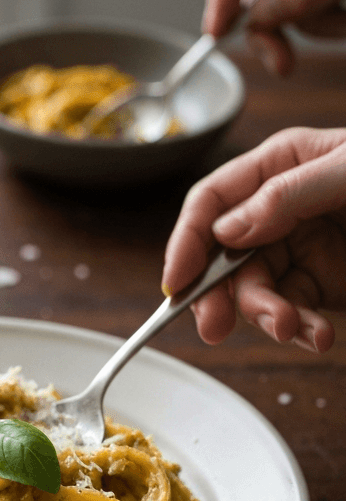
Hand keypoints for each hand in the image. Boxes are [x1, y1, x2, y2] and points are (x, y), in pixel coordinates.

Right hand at [162, 126, 345, 347]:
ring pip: (256, 290)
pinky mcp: (324, 285)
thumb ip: (287, 193)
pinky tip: (319, 335)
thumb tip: (227, 229)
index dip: (188, 241)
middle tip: (214, 328)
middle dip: (221, 294)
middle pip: (224, 256)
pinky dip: (301, 329)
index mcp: (281, 165)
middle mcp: (281, 209)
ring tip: (295, 328)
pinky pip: (294, 311)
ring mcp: (302, 248)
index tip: (177, 282)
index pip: (213, 202)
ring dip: (267, 316)